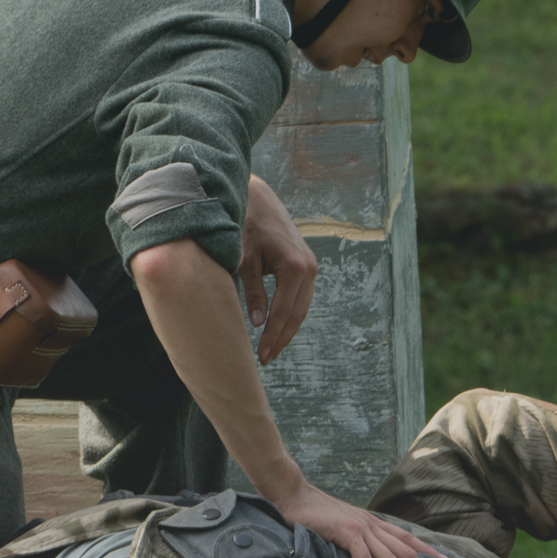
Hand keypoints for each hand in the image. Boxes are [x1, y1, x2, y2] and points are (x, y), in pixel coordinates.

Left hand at [238, 175, 316, 364]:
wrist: (258, 199)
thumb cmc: (247, 226)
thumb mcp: (245, 261)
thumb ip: (253, 293)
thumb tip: (258, 323)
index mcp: (295, 267)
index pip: (284, 312)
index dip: (272, 336)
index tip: (261, 355)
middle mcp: (309, 268)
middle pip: (298, 314)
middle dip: (281, 338)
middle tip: (265, 359)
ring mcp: (311, 266)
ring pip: (302, 307)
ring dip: (288, 329)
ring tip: (271, 348)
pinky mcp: (306, 264)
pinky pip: (301, 297)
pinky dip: (291, 313)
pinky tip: (277, 327)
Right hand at [273, 482, 442, 557]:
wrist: (294, 495)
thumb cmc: (316, 513)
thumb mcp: (345, 525)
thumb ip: (359, 539)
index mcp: (375, 523)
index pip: (409, 538)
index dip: (430, 552)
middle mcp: (373, 525)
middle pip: (408, 552)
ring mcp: (361, 528)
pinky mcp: (346, 533)